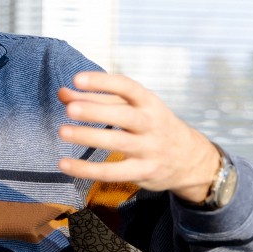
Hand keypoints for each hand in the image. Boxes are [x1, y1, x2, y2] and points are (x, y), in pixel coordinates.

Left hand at [57, 72, 219, 203]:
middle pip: (124, 115)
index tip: (77, 79)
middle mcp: (151, 124)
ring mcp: (149, 149)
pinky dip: (87, 170)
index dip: (102, 82)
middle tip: (70, 108)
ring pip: (118, 143)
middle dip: (97, 110)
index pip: (127, 87)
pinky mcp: (143, 172)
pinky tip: (64, 164)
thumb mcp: (132, 108)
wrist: (189, 159)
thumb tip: (62, 93)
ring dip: (89, 137)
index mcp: (149, 102)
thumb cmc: (151, 126)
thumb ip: (97, 99)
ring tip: (63, 131)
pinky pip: (113, 172)